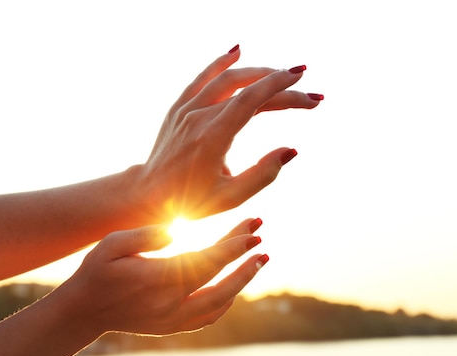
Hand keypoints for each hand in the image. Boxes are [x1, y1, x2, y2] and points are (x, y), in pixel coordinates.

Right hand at [64, 218, 267, 335]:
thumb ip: (145, 234)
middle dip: (245, 263)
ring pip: (219, 304)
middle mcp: (168, 304)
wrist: (84, 312)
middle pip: (220, 283)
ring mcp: (172, 320)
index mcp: (155, 279)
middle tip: (262, 243)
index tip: (252, 231)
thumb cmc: (96, 271)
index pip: (205, 261)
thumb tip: (176, 232)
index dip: (232, 247)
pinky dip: (226, 301)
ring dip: (241, 282)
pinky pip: (208, 317)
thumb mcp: (112, 243)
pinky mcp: (171, 327)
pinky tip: (234, 285)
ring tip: (257, 261)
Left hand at [139, 45, 322, 219]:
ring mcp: (185, 109)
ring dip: (257, 72)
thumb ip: (263, 175)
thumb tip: (291, 150)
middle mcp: (198, 117)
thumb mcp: (230, 197)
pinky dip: (221, 63)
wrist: (148, 194)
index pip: (252, 100)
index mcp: (212, 137)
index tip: (304, 85)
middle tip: (308, 92)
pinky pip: (201, 78)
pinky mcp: (178, 108)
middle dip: (280, 85)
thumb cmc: (189, 201)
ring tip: (284, 75)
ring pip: (226, 78)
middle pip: (246, 88)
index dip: (281, 88)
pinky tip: (238, 52)